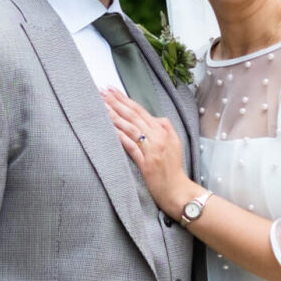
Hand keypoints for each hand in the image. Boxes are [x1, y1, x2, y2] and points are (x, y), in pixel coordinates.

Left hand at [102, 88, 191, 214]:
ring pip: (131, 128)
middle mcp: (157, 137)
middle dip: (117, 102)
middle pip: (133, 116)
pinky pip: (131, 147)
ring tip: (102, 106)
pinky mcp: (145, 163)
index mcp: (163, 131)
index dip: (125, 99)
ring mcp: (151, 150)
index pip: (140, 111)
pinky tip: (110, 128)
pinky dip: (120, 137)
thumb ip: (166, 127)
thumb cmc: (174, 169)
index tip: (112, 90)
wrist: (178, 190)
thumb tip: (155, 117)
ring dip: (115, 116)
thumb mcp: (176, 143)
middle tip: (102, 92)